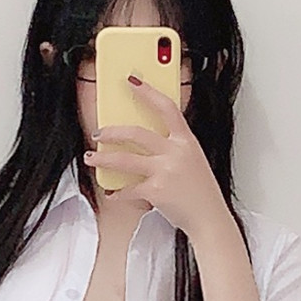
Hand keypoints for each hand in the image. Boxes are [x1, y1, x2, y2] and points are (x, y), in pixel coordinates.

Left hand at [83, 75, 227, 237]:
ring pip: (125, 159)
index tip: (132, 81)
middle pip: (136, 133)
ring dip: (103, 158)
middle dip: (112, 132)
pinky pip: (129, 189)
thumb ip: (173, 148)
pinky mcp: (156, 191)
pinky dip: (118, 193)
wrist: (209, 219)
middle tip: (99, 133)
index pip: (166, 108)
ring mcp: (164, 171)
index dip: (148, 92)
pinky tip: (113, 194)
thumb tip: (146, 143)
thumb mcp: (192, 161)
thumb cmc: (201, 193)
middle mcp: (175, 153)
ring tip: (91, 157)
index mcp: (186, 141)